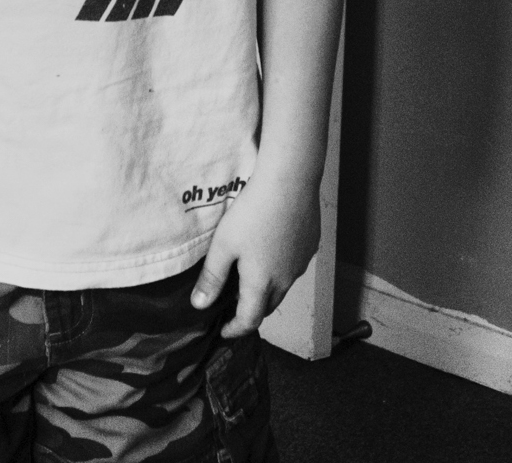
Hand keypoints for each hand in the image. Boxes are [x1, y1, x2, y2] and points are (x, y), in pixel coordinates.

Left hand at [189, 171, 318, 337]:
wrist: (290, 181)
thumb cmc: (253, 212)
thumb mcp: (223, 245)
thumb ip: (212, 277)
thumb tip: (200, 305)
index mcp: (261, 283)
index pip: (250, 320)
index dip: (235, 329)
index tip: (224, 330)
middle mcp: (286, 279)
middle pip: (268, 306)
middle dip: (251, 310)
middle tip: (234, 304)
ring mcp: (301, 262)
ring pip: (283, 286)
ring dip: (267, 289)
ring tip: (251, 275)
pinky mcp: (311, 245)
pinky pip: (294, 266)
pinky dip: (281, 268)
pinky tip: (271, 248)